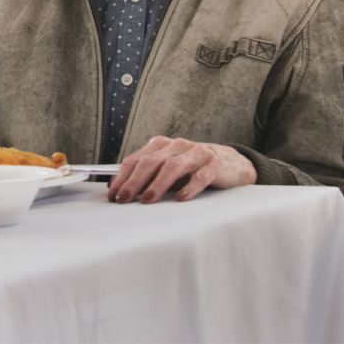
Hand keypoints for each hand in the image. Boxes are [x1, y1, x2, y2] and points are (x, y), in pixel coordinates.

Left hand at [109, 136, 255, 203]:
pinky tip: (181, 198)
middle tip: (125, 198)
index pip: (136, 159)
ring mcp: (196, 153)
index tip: (113, 193)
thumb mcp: (168, 167)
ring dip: (157, 184)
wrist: (231, 163)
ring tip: (148, 199)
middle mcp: (177, 145)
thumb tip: (120, 189)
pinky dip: (189, 187)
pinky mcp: (214, 165)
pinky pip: (200, 176)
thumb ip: (148, 174)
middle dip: (135, 181)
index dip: (122, 176)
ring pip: (172, 166)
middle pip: (151, 162)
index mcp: (162, 145)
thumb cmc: (193, 168)